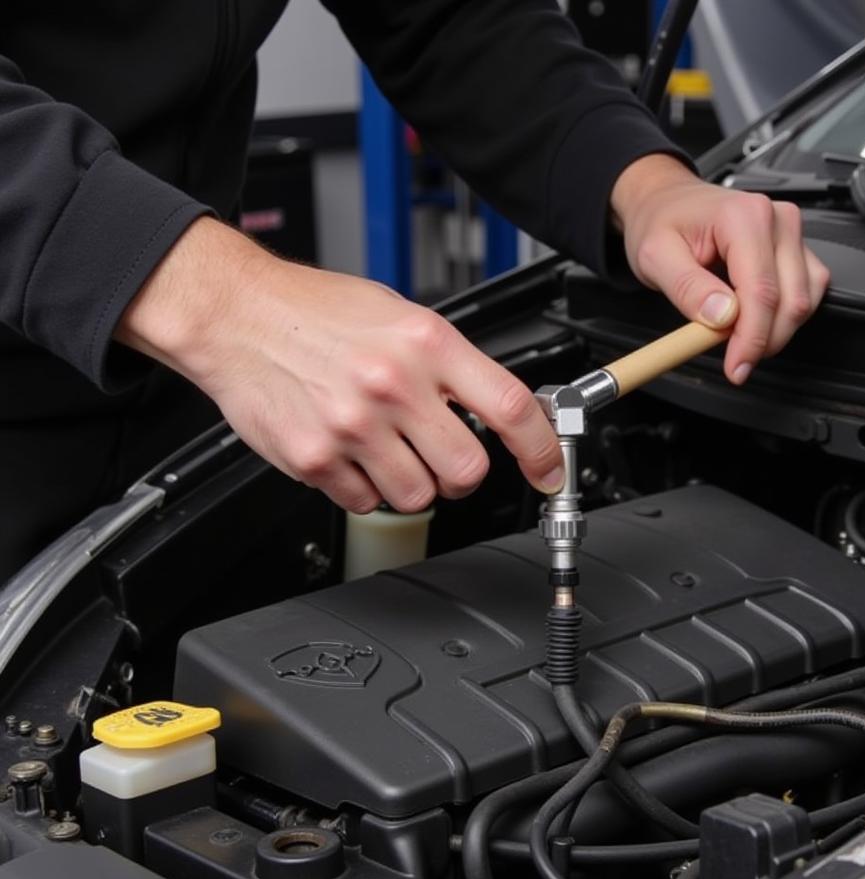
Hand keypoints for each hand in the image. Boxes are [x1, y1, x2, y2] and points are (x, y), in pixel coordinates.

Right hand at [115, 217, 563, 512]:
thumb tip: (497, 408)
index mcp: (425, 343)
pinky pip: (363, 502)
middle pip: (467, 470)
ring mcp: (353, 426)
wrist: (235, 314)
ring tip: (384, 447)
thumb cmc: (315, 311)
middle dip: (462, 473)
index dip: (541, 449)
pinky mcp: (315, 458)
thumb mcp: (398, 316)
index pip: (508, 407)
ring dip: (410, 482)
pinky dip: (362, 488)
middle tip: (443, 456)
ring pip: (417, 496)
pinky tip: (348, 451)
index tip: (547, 469)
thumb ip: (448, 364)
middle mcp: (393, 385)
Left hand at [610, 154, 829, 383]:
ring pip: (804, 300)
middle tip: (735, 362)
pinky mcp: (796, 247)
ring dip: (777, 331)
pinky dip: (785, 316)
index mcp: (744, 217)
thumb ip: (687, 287)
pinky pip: (808, 291)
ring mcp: (791, 232)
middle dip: (764, 341)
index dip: (752, 339)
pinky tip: (756, 321)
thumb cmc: (660, 222)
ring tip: (740, 339)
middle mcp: (777, 219)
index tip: (737, 368)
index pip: (762, 292)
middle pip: (791, 300)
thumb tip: (723, 317)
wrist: (665, 201)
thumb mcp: (655, 257)